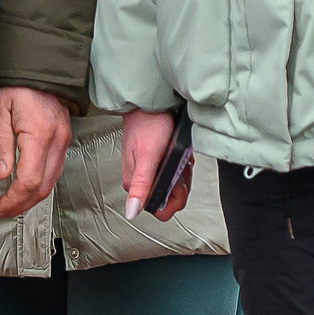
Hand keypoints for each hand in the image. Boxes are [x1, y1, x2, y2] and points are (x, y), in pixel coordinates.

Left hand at [0, 87, 72, 217]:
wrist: (38, 68)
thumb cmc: (16, 85)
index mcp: (39, 133)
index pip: (30, 180)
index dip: (12, 200)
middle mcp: (57, 140)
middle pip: (43, 188)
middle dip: (20, 206)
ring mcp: (63, 141)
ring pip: (51, 183)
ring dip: (30, 199)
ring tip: (8, 203)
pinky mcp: (63, 141)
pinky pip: (54, 172)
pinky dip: (39, 186)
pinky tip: (23, 188)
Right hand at [118, 107, 189, 221]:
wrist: (151, 103)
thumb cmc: (148, 123)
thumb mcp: (147, 157)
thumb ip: (141, 186)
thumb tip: (131, 211)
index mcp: (135, 184)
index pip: (159, 209)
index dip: (173, 197)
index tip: (176, 180)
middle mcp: (141, 180)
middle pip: (170, 198)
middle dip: (180, 183)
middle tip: (178, 164)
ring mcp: (151, 172)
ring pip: (176, 186)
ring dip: (182, 172)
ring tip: (179, 156)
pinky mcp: (159, 163)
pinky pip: (177, 173)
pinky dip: (182, 164)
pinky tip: (180, 154)